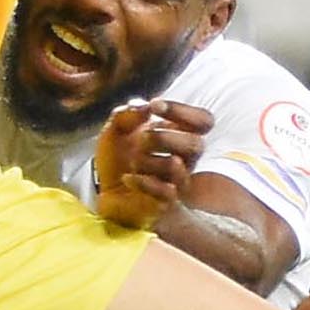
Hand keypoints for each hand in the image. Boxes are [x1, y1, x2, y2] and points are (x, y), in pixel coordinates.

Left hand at [92, 98, 211, 227]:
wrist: (106, 193)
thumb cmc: (118, 159)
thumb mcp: (115, 130)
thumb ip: (126, 114)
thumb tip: (143, 107)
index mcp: (179, 136)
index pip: (203, 121)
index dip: (183, 111)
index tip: (154, 105)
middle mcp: (184, 158)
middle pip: (196, 145)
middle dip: (165, 137)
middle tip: (141, 139)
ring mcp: (176, 182)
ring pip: (178, 166)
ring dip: (150, 160)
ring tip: (133, 162)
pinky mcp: (165, 203)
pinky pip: (166, 192)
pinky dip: (143, 182)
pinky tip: (127, 178)